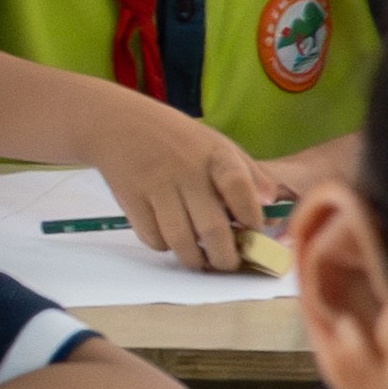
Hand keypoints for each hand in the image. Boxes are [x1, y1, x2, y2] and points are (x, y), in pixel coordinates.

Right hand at [86, 103, 289, 275]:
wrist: (117, 124)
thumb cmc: (177, 138)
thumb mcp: (217, 144)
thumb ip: (249, 173)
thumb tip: (270, 204)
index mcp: (213, 154)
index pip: (239, 187)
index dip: (251, 217)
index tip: (254, 231)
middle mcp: (185, 170)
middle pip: (212, 228)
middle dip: (226, 257)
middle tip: (229, 264)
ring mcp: (156, 186)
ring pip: (181, 241)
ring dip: (195, 260)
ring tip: (203, 261)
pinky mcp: (131, 200)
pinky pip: (153, 238)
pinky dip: (166, 247)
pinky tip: (172, 240)